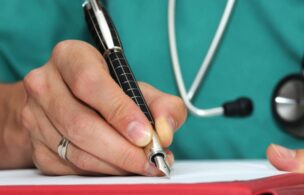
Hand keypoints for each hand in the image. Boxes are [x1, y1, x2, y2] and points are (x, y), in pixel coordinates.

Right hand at [20, 40, 186, 174]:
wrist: (67, 100)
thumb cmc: (108, 91)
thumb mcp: (138, 88)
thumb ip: (162, 105)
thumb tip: (165, 131)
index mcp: (70, 57)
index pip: (90, 83)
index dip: (119, 112)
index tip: (145, 134)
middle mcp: (45, 84)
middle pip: (81, 123)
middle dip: (123, 149)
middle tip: (151, 160)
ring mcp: (35, 117)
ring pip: (76, 151)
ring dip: (115, 165)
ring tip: (143, 165)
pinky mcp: (36, 145)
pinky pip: (70, 167)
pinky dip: (102, 172)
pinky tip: (121, 167)